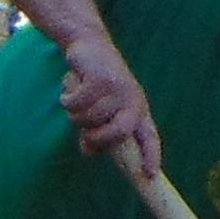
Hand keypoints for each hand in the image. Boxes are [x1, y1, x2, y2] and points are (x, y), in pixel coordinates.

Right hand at [58, 33, 155, 168]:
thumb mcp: (99, 109)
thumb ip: (95, 131)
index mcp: (138, 109)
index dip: (151, 155)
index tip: (150, 174)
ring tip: (76, 100)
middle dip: (98, 139)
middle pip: (119, 133)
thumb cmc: (94, 82)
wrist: (88, 44)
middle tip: (85, 136)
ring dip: (76, 114)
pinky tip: (69, 88)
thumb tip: (89, 153)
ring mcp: (118, 88)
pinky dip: (68, 100)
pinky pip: (77, 103)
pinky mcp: (100, 78)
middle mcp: (133, 99)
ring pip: (91, 118)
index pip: (149, 136)